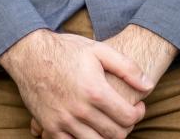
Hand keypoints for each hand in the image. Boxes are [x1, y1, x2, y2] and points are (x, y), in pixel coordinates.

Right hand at [30, 26, 177, 136]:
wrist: (30, 54)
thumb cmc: (67, 50)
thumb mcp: (99, 50)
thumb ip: (127, 68)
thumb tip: (148, 86)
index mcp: (95, 91)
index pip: (128, 117)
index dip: (138, 114)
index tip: (138, 107)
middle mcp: (80, 110)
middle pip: (114, 135)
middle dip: (126, 128)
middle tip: (125, 116)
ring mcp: (64, 121)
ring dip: (107, 137)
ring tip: (109, 123)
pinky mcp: (50, 127)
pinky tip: (90, 130)